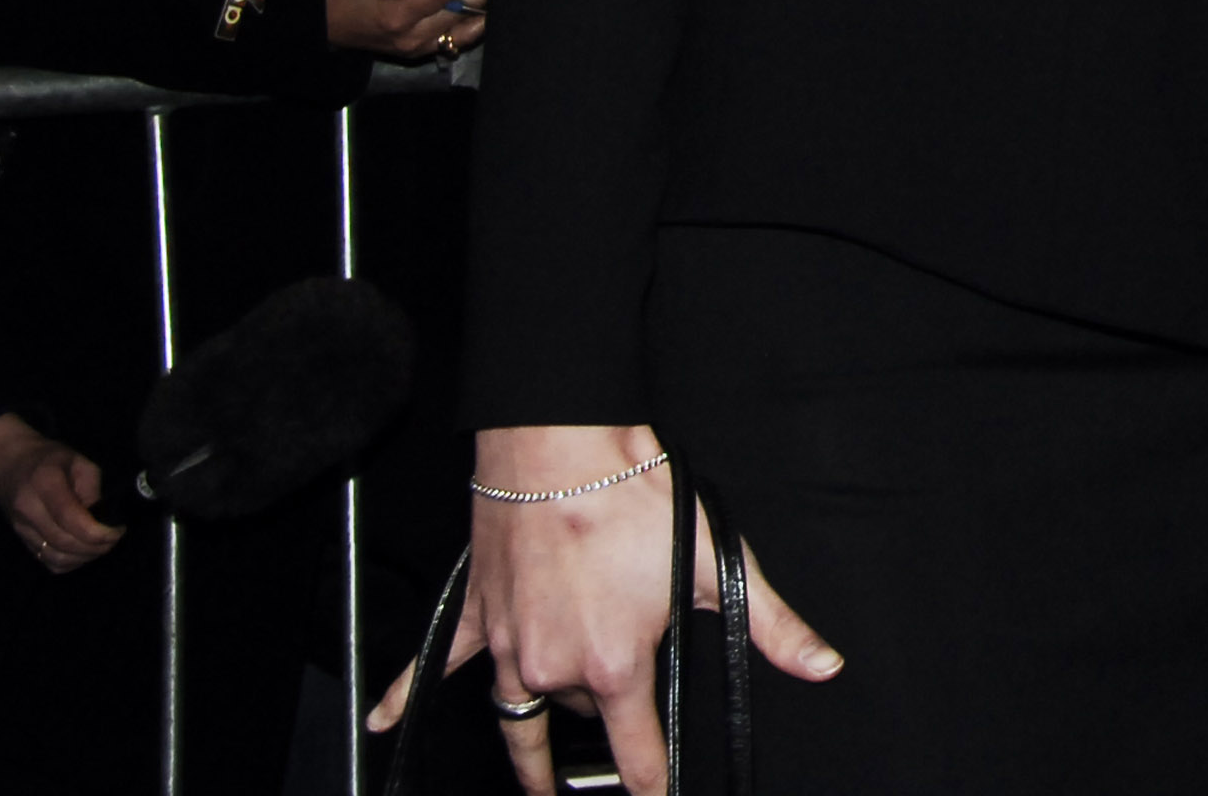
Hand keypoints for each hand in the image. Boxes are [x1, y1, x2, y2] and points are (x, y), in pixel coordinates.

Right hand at [0, 415, 124, 572]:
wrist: (9, 466)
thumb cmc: (50, 459)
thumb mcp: (79, 461)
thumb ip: (92, 488)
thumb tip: (100, 518)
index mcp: (45, 483)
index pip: (70, 517)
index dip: (96, 531)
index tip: (117, 531)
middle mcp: (29, 509)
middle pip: (63, 541)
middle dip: (95, 547)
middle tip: (114, 539)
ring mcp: (22, 528)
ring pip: (54, 557)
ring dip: (83, 558)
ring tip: (102, 546)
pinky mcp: (21, 540)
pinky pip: (46, 561)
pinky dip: (69, 563)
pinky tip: (83, 552)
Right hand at [323, 0, 485, 62]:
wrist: (324, 28)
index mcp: (395, 16)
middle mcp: (411, 37)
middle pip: (458, 16)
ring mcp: (416, 49)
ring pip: (463, 35)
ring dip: (480, 13)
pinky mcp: (419, 53)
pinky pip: (453, 42)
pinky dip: (468, 25)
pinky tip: (477, 6)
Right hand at [370, 426, 839, 795]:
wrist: (560, 446)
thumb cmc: (632, 498)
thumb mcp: (717, 562)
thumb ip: (771, 624)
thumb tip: (821, 663)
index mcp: (613, 667)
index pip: (635, 753)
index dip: (650, 784)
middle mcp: (552, 670)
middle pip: (581, 719)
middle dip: (603, 720)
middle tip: (613, 738)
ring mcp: (506, 646)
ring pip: (517, 712)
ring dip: (527, 745)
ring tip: (536, 781)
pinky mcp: (474, 614)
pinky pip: (432, 666)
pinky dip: (404, 695)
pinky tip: (386, 723)